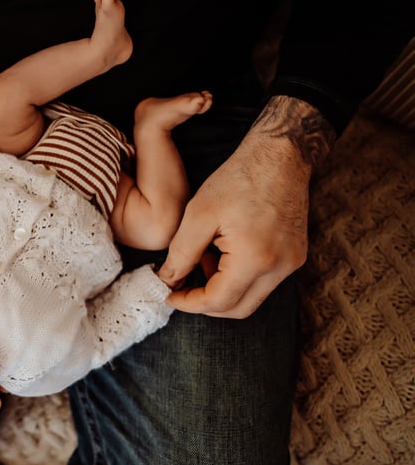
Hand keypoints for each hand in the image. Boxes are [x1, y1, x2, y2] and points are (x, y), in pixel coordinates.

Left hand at [158, 97, 329, 317]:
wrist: (280, 155)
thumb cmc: (237, 178)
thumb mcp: (198, 215)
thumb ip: (181, 254)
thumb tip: (168, 281)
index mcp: (256, 258)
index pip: (218, 301)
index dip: (189, 303)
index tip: (169, 295)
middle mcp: (280, 267)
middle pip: (238, 310)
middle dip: (205, 304)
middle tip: (181, 288)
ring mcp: (292, 263)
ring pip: (251, 298)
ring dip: (222, 290)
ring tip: (201, 261)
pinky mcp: (295, 256)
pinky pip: (263, 282)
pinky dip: (238, 278)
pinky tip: (221, 254)